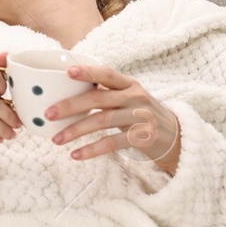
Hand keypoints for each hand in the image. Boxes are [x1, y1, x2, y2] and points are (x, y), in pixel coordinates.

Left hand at [49, 63, 179, 173]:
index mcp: (128, 84)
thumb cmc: (142, 115)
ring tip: (56, 140)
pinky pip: (112, 142)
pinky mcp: (143, 137)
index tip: (66, 72)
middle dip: (70, 106)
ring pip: (102, 121)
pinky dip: (91, 149)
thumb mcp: (129, 98)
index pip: (106, 73)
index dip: (87, 72)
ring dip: (75, 130)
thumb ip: (105, 93)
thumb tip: (64, 93)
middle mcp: (135, 97)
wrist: (177, 137)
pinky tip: (75, 154)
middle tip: (48, 114)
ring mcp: (140, 116)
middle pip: (98, 98)